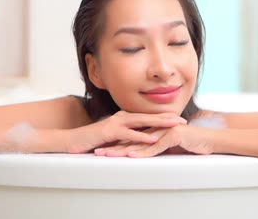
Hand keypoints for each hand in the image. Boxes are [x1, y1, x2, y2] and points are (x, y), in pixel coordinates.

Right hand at [65, 111, 186, 153]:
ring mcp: (116, 123)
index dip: (165, 118)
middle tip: (184, 120)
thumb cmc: (94, 141)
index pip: (149, 117)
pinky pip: (129, 134)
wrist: (72, 141)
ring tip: (175, 126)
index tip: (180, 119)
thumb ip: (128, 136)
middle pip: (149, 116)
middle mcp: (123, 117)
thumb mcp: (115, 138)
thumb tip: (141, 140)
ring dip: (160, 124)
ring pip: (142, 122)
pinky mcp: (110, 131)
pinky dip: (141, 136)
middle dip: (168, 118)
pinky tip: (153, 139)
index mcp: (125, 118)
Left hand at [93, 124, 214, 157]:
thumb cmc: (195, 143)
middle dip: (114, 145)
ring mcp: (165, 131)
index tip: (104, 149)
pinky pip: (155, 146)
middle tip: (98, 152)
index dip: (118, 143)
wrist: (212, 140)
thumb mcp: (173, 146)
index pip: (133, 137)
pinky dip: (142, 152)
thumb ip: (161, 147)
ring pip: (139, 142)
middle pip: (132, 138)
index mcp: (156, 130)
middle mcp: (158, 128)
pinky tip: (131, 155)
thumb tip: (151, 154)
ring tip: (108, 155)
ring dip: (122, 149)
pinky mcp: (173, 137)